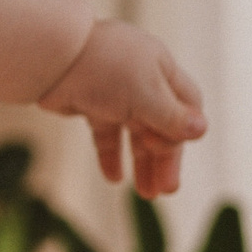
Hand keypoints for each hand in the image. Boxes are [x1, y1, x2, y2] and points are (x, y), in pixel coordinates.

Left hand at [39, 17, 206, 196]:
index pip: (186, 104)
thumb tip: (201, 130)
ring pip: (135, 133)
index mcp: (161, 69)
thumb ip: (172, 116)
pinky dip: (111, 155)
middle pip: (161, 124)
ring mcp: (114, 92)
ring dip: (142, 163)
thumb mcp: (146, 95)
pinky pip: (106, 134)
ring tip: (146, 194)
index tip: (180, 151)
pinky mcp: (90, 103)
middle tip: (166, 190)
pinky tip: (114, 178)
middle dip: (165, 157)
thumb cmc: (104, 68)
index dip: (186, 130)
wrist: (51, 57)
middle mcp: (141, 79)